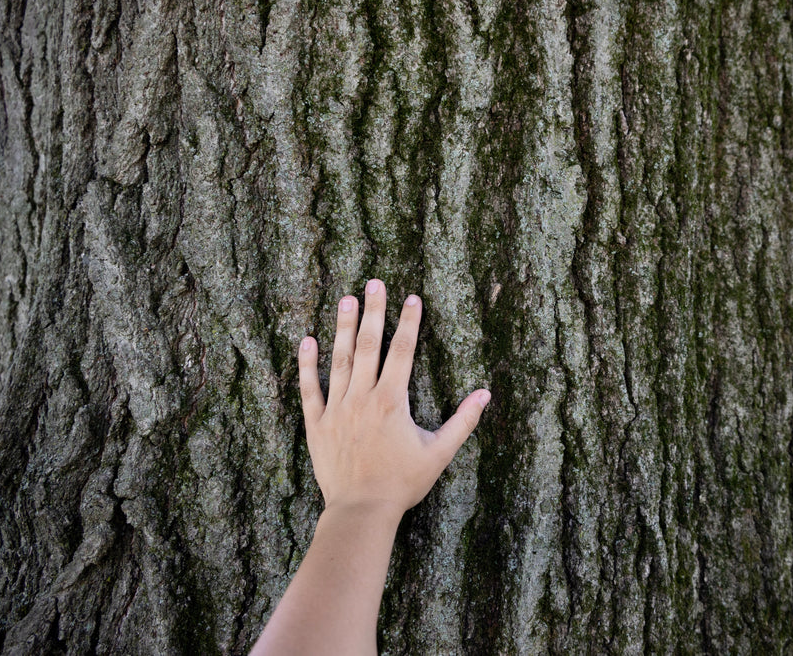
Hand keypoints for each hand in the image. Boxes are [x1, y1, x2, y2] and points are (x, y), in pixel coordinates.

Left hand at [298, 279, 489, 518]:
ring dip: (342, 327)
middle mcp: (363, 398)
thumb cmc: (402, 483)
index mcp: (392, 401)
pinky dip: (307, 364)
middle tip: (374, 283)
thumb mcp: (439, 453)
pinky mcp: (317, 423)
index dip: (408, 322)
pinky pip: (309, 388)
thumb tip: (485, 394)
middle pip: (368, 345)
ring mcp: (337, 408)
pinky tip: (307, 339)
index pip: (402, 351)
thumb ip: (463, 421)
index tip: (411, 298)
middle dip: (373, 311)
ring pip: (339, 359)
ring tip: (344, 298)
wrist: (361, 510)